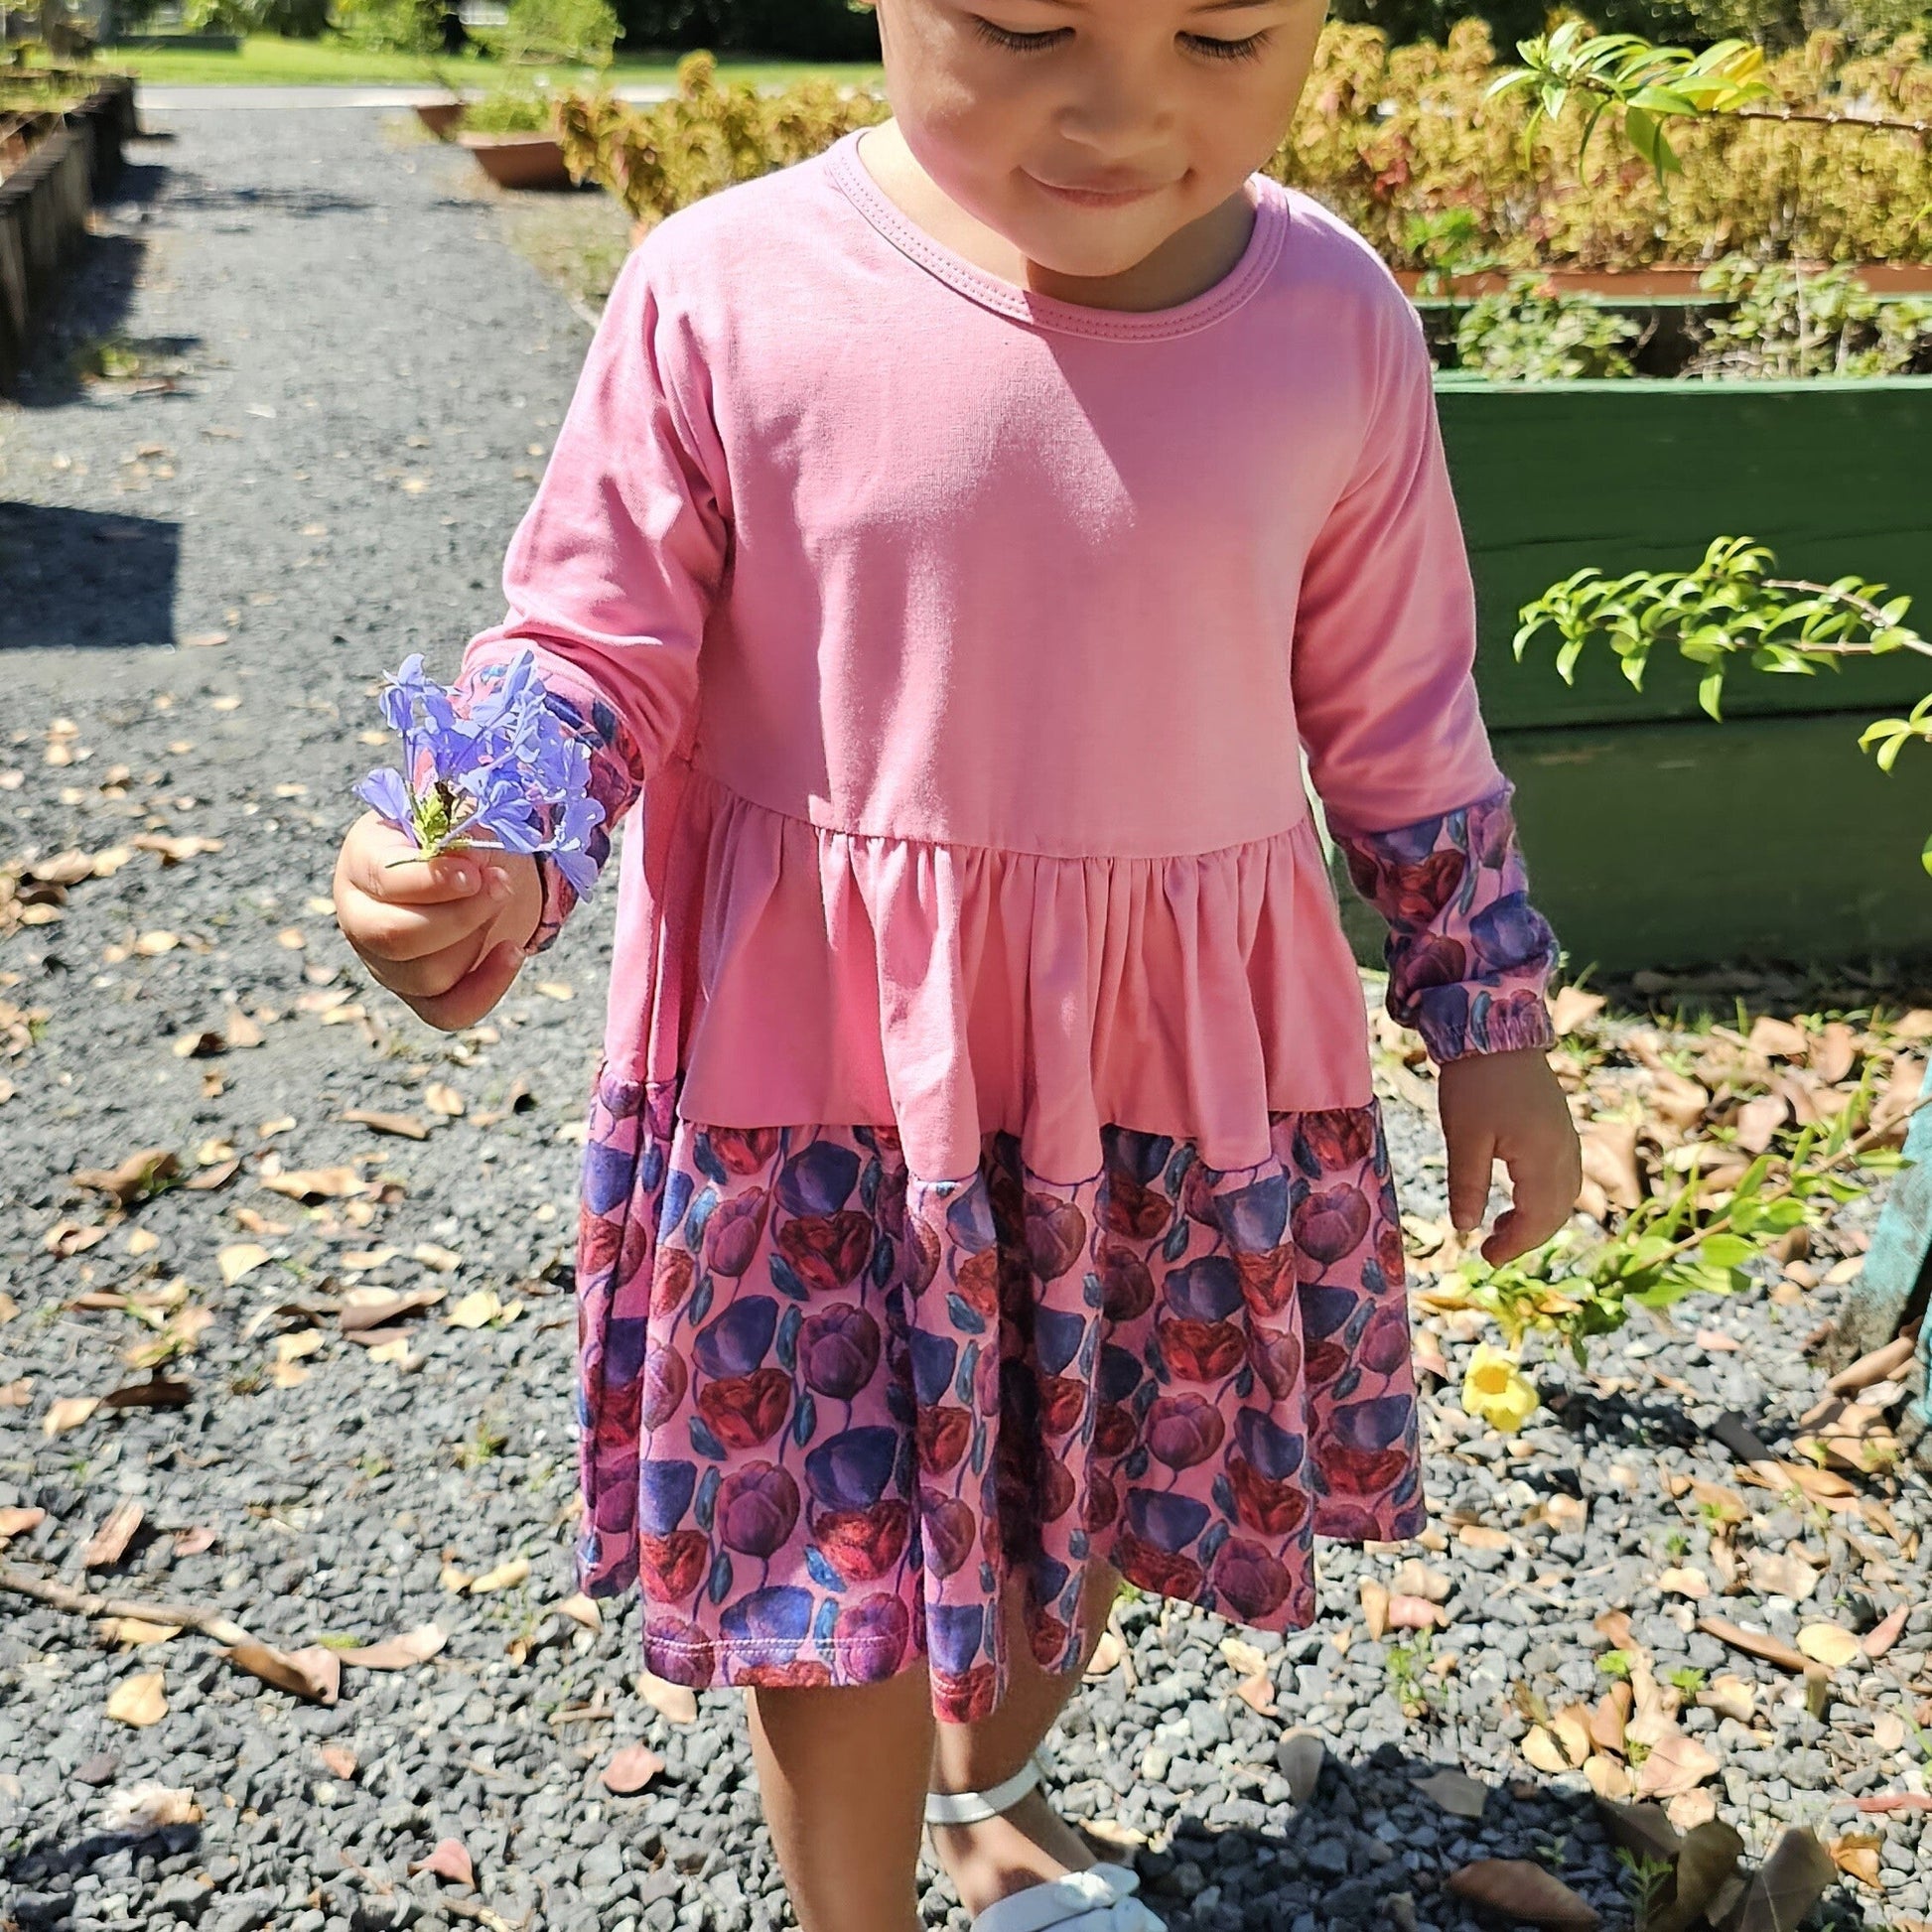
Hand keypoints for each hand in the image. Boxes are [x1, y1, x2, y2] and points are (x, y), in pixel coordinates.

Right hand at [332, 812, 543, 1031]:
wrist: (476, 866)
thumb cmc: (458, 837)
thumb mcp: (457, 817)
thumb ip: (458, 828)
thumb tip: (468, 861)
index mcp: (360, 864)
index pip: (384, 883)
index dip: (432, 881)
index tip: (476, 871)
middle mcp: (360, 918)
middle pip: (396, 938)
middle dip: (461, 915)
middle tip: (500, 885)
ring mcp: (386, 964)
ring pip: (427, 976)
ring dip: (477, 938)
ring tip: (500, 899)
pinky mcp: (420, 995)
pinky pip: (449, 1013)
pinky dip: (487, 987)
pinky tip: (513, 951)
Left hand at [1436, 1046, 1581, 1265]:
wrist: (1493, 1028)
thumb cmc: (1474, 1081)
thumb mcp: (1464, 1137)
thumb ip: (1467, 1185)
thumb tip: (1466, 1229)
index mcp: (1543, 1156)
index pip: (1538, 1218)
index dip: (1515, 1244)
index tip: (1486, 1257)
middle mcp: (1564, 1149)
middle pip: (1558, 1210)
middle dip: (1529, 1236)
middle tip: (1492, 1250)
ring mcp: (1565, 1136)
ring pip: (1564, 1193)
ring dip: (1539, 1217)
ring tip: (1501, 1227)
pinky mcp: (1558, 1125)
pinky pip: (1562, 1173)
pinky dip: (1544, 1195)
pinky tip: (1516, 1195)